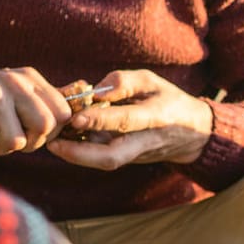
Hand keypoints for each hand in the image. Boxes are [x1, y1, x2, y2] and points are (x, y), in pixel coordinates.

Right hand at [0, 66, 71, 160]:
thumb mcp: (12, 96)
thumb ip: (40, 106)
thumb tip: (78, 114)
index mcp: (30, 79)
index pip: (64, 113)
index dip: (49, 133)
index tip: (29, 135)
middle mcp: (16, 83)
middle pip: (44, 128)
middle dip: (27, 144)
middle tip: (4, 140)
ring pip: (15, 141)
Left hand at [45, 69, 214, 169]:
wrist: (191, 132)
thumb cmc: (168, 99)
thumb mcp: (152, 81)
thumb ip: (124, 82)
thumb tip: (94, 90)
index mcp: (156, 116)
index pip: (126, 120)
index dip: (101, 120)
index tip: (76, 117)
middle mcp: (145, 140)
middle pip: (113, 156)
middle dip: (81, 154)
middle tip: (54, 144)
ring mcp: (136, 154)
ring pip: (105, 162)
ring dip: (76, 156)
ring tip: (52, 142)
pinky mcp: (127, 158)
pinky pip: (102, 158)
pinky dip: (81, 153)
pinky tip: (63, 142)